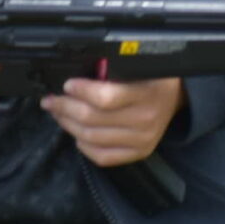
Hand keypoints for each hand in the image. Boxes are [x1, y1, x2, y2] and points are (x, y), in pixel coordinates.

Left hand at [42, 76, 184, 166]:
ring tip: (58, 113)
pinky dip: (83, 145)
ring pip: (91, 138)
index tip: (67, 85)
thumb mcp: (137, 66)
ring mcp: (142, 140)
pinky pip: (102, 156)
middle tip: (51, 100)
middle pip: (92, 119)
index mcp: (146, 93)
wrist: (174, 97)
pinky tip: (76, 133)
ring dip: (68, 124)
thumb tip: (74, 76)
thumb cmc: (150, 78)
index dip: (81, 91)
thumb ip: (110, 70)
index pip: (105, 97)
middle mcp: (145, 119)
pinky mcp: (138, 153)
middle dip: (64, 107)